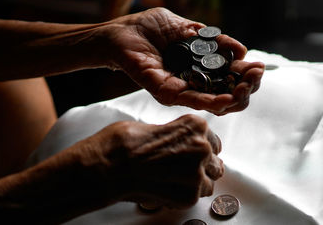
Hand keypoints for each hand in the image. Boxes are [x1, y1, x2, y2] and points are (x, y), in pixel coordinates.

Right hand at [72, 114, 223, 208]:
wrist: (108, 167)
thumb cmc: (124, 144)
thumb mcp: (155, 126)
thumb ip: (177, 134)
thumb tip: (181, 143)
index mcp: (195, 125)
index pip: (212, 139)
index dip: (201, 147)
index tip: (193, 152)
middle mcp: (201, 147)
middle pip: (214, 160)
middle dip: (201, 164)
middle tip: (182, 167)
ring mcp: (196, 172)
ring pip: (209, 180)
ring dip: (196, 180)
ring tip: (175, 179)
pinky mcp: (189, 195)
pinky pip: (197, 196)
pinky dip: (185, 194)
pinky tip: (169, 187)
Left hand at [100, 7, 264, 114]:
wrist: (121, 33)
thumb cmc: (151, 28)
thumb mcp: (189, 28)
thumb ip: (214, 40)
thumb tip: (241, 50)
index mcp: (202, 67)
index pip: (232, 77)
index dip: (247, 74)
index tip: (258, 67)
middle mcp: (195, 82)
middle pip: (229, 94)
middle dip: (247, 87)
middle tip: (254, 76)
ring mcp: (182, 90)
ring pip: (216, 102)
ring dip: (236, 96)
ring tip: (247, 86)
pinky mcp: (167, 93)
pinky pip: (192, 100)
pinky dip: (211, 102)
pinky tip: (227, 99)